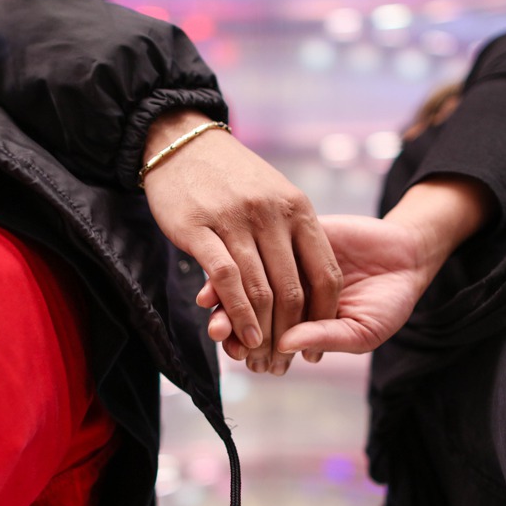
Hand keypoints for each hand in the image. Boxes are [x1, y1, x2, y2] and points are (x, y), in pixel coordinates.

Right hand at [142, 111, 341, 375]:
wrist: (181, 142)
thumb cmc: (230, 176)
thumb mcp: (274, 196)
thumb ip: (292, 234)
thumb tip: (308, 280)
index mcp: (297, 209)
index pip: (324, 272)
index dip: (325, 314)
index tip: (320, 341)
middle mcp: (272, 215)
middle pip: (293, 288)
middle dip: (291, 333)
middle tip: (284, 362)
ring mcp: (236, 221)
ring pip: (261, 289)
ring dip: (263, 332)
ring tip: (262, 358)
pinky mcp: (200, 229)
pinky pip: (226, 278)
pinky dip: (237, 312)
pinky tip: (241, 334)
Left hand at [201, 175, 494, 357]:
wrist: (408, 256)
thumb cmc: (387, 304)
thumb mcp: (362, 331)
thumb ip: (325, 337)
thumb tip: (286, 345)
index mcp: (296, 325)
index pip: (262, 340)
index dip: (246, 348)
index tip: (238, 355)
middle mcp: (284, 296)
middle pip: (245, 313)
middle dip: (229, 326)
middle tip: (220, 334)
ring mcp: (286, 265)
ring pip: (246, 282)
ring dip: (226, 297)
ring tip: (213, 308)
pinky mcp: (293, 235)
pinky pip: (260, 246)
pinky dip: (238, 258)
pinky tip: (223, 270)